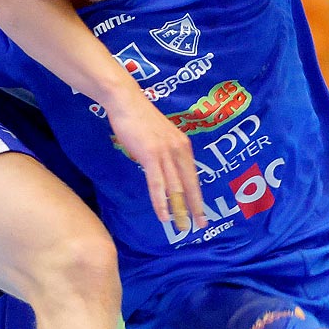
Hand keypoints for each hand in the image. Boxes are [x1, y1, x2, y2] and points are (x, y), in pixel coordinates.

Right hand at [105, 95, 205, 229]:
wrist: (126, 101)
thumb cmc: (139, 118)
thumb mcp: (159, 136)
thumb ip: (165, 152)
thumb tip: (164, 168)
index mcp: (183, 146)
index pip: (193, 176)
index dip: (198, 197)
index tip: (202, 213)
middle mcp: (179, 150)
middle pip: (189, 185)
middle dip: (195, 208)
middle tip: (200, 226)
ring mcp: (166, 153)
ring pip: (175, 187)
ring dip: (179, 210)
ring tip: (181, 227)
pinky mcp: (151, 155)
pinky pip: (157, 183)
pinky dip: (161, 201)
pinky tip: (163, 215)